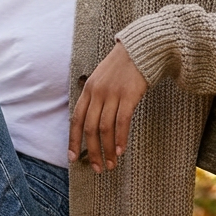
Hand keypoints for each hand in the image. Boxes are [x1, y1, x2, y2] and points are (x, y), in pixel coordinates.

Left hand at [68, 41, 147, 172]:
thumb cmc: (124, 67)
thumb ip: (96, 98)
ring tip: (110, 164)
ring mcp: (112, 93)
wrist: (143, 48)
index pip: (76, 119)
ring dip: (106, 149)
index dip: (73, 140)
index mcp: (87, 90)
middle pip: (89, 127)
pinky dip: (119, 138)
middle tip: (97, 168)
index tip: (72, 158)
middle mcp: (96, 92)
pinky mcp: (129, 94)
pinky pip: (121, 121)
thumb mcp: (103, 79)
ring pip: (104, 127)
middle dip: (91, 151)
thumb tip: (92, 122)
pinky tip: (120, 150)